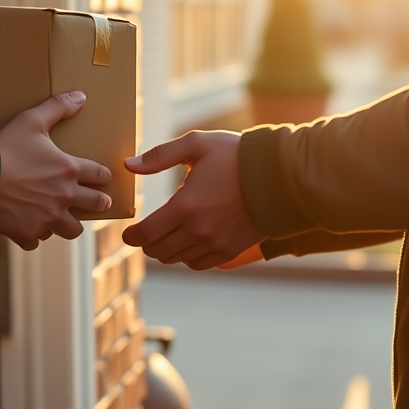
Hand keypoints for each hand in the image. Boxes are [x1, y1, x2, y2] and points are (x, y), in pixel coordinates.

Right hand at [0, 91, 111, 250]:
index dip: (103, 176)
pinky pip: (38, 240)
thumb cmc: (4, 148)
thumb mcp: (30, 121)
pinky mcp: (28, 233)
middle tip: (99, 202)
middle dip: (100, 203)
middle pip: (97, 205)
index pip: (101, 175)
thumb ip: (57, 107)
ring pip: (72, 230)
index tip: (103, 178)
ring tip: (64, 219)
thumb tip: (81, 96)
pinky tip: (29, 226)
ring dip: (69, 224)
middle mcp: (64, 197)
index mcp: (68, 170)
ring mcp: (47, 218)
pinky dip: (34, 234)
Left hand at [122, 131, 265, 269]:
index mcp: (185, 206)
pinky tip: (188, 242)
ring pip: (176, 259)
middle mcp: (198, 231)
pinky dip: (187, 257)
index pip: (145, 234)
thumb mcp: (197, 144)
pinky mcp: (229, 251)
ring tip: (166, 235)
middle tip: (145, 233)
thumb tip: (129, 165)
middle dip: (146, 243)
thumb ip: (159, 155)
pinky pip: (198, 264)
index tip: (128, 233)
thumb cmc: (237, 156)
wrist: (280, 177)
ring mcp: (215, 244)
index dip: (131, 236)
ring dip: (166, 249)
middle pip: (158, 251)